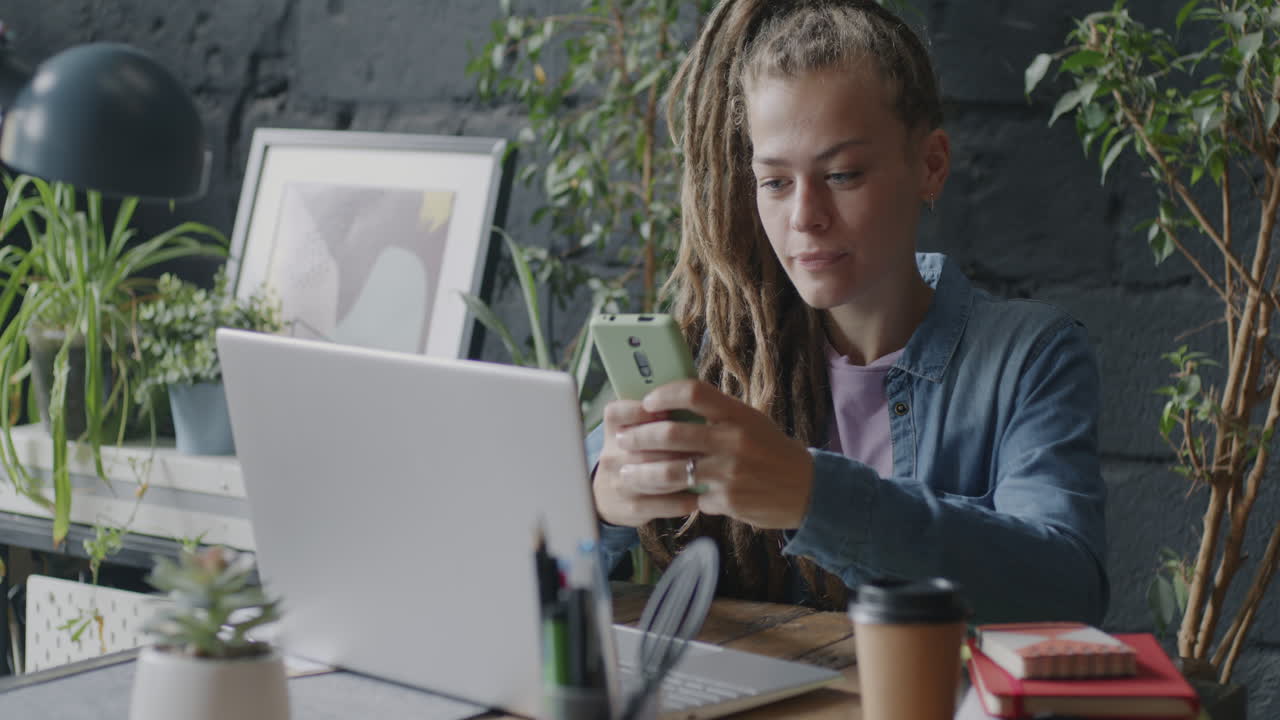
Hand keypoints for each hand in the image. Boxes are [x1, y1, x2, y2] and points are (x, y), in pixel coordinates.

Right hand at [593, 399, 698, 526]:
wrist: (609, 495)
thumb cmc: (634, 452)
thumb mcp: (632, 429)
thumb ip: (655, 414)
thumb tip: (693, 399)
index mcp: (612, 429)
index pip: (619, 413)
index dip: (643, 411)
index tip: (668, 412)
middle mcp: (611, 455)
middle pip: (648, 445)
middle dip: (680, 443)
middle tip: (706, 442)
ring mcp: (620, 484)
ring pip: (661, 475)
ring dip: (688, 470)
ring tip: (710, 467)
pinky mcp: (633, 507)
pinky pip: (667, 503)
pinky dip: (688, 497)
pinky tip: (703, 492)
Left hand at [614, 380, 814, 529]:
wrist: (807, 489)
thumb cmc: (771, 451)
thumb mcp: (750, 422)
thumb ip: (716, 416)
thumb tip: (670, 406)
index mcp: (737, 414)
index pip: (693, 392)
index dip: (664, 395)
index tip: (646, 403)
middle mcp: (733, 440)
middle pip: (671, 434)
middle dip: (639, 438)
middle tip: (623, 441)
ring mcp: (730, 472)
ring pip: (671, 472)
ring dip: (642, 474)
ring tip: (627, 473)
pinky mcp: (728, 500)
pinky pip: (692, 497)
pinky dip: (680, 497)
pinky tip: (669, 497)